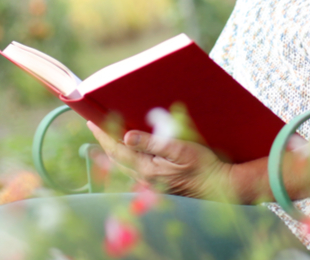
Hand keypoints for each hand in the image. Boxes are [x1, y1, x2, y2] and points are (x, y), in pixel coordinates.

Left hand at [87, 122, 232, 200]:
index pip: (116, 149)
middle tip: (95, 125)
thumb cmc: (202, 166)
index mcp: (146, 169)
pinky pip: (132, 170)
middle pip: (115, 159)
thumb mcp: (179, 149)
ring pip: (122, 166)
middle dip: (102, 142)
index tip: (91, 122)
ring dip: (111, 151)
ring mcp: (149, 184)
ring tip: (105, 137)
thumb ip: (152, 143)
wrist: (218, 186)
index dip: (102, 135)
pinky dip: (123, 159)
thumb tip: (127, 136)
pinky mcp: (156, 185)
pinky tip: (126, 152)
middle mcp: (143, 179)